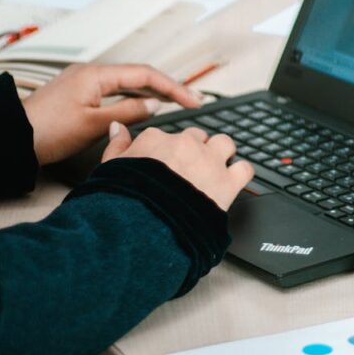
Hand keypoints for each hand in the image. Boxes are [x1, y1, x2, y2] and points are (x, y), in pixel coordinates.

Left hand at [22, 64, 202, 165]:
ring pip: (128, 84)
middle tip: (192, 101)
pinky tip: (145, 108)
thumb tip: (155, 105)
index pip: (146, 76)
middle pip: (139, 76)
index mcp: (96, 75)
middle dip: (168, 88)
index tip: (193, 100)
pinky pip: (115, 92)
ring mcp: (84, 83)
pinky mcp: (79, 95)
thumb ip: (128, 112)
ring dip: (153, 93)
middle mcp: (92, 73)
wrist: (10, 138)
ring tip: (177, 104)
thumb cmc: (46, 131)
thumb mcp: (93, 124)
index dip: (173, 87)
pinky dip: (134, 99)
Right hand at [102, 124, 252, 209]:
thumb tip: (118, 128)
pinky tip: (233, 181)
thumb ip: (116, 145)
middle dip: (195, 151)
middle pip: (197, 138)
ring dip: (221, 155)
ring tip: (213, 171)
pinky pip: (244, 168)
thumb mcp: (109, 169)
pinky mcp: (227, 181)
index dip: (168, 152)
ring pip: (224, 144)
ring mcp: (209, 161)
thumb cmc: (124, 200)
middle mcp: (185, 144)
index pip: (167, 136)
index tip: (166, 165)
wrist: (144, 226)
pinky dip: (240, 174)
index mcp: (157, 139)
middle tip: (189, 171)